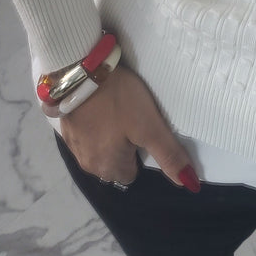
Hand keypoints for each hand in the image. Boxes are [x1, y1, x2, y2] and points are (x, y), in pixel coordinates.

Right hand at [58, 66, 199, 190]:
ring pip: (100, 149)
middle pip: (115, 163)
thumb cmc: (118, 101)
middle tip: (132, 119)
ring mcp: (73, 146)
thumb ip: (168, 154)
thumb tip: (189, 183)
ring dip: (109, 136)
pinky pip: (87, 135)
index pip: (132, 174)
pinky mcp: (66, 128)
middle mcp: (87, 164)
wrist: (81, 72)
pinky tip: (102, 107)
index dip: (141, 153)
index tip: (143, 131)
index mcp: (107, 168)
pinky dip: (95, 126)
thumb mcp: (150, 126)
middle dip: (125, 146)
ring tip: (118, 111)